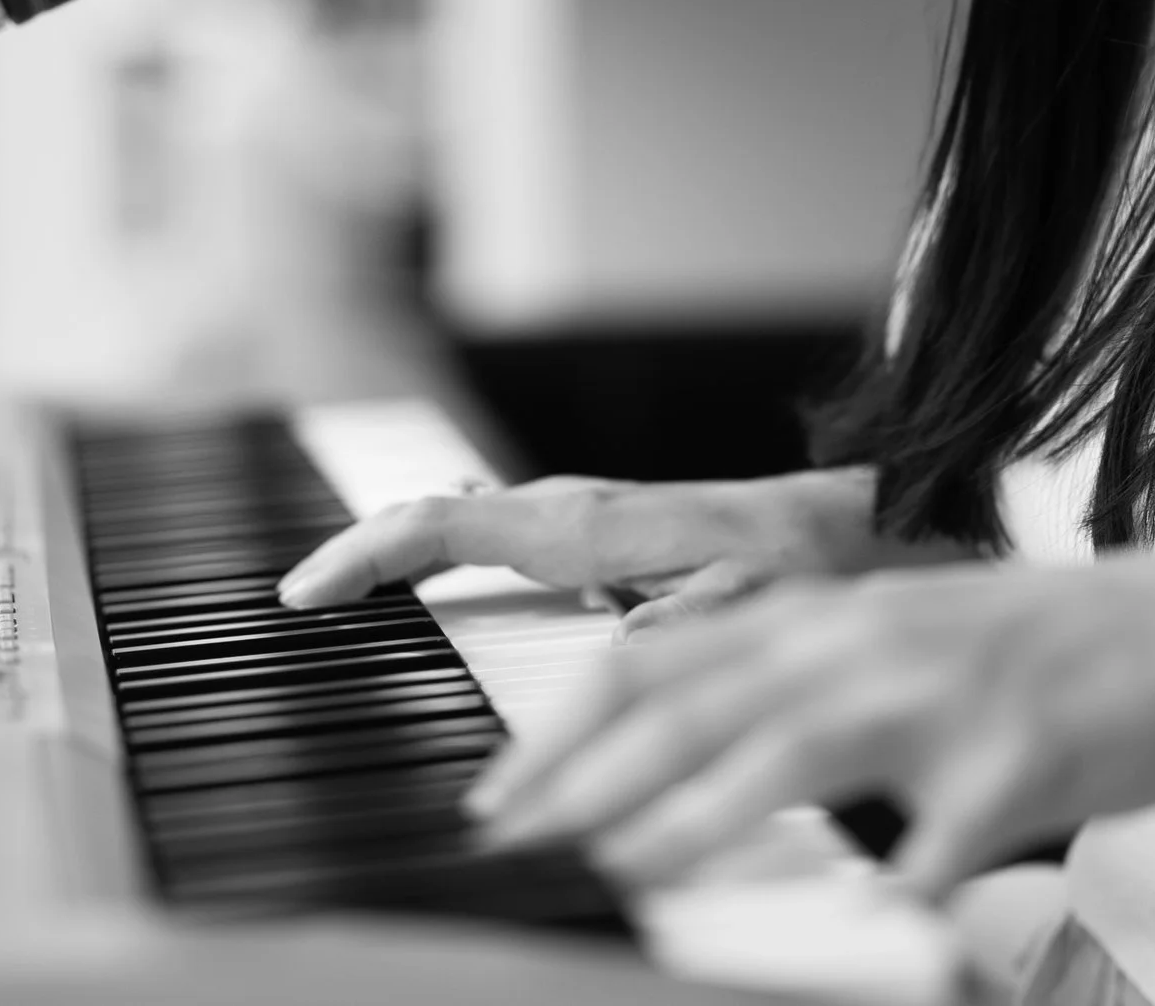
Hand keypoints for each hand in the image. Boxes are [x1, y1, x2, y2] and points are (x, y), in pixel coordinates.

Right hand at [275, 466, 887, 630]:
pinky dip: (438, 557)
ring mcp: (583, 519)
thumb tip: (612, 643)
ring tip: (332, 593)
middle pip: (436, 519)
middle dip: (359, 552)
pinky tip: (423, 588)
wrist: (861, 531)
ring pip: (461, 525)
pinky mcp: (599, 537)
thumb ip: (684, 618)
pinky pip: (493, 538)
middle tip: (292, 601)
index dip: (367, 554)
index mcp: (591, 525)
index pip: (446, 527)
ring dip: (394, 553)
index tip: (303, 592)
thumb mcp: (756, 601)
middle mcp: (574, 512)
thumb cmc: (813, 566)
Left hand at [463, 552, 1154, 895]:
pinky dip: (888, 881)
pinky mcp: (1017, 762)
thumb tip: (668, 749)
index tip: (499, 794)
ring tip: (626, 867)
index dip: (568, 725)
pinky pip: (935, 838)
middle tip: (517, 840)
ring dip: (700, 812)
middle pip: (701, 701)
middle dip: (593, 775)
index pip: (660, 657)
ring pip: (793, 748)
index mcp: (826, 615)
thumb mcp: (888, 644)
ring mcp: (941, 698)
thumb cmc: (1020, 657)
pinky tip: (861, 918)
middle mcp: (865, 640)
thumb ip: (789, 685)